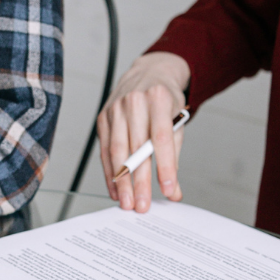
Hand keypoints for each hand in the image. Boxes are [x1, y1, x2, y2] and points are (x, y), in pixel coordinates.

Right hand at [97, 52, 189, 212]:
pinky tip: (116, 190)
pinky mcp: (103, 118)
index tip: (169, 189)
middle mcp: (134, 101)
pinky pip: (105, 150)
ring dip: (122, 181)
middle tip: (142, 205)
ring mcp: (115, 109)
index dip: (165, 165)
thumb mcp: (177, 120)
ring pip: (117, 151)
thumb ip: (174, 155)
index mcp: (158, 98)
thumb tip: (174, 191)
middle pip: (136, 148)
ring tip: (128, 203)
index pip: (161, 137)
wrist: (147, 74)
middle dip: (140, 180)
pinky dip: (110, 173)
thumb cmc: (165, 101)